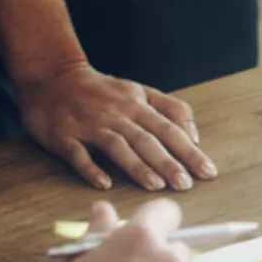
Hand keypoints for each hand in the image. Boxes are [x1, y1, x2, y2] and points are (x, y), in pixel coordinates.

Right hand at [14, 62, 216, 191]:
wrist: (53, 76)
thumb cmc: (103, 91)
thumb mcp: (140, 91)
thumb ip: (170, 109)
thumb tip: (194, 137)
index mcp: (138, 105)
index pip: (170, 129)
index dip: (190, 151)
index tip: (208, 172)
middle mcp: (117, 114)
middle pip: (147, 139)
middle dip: (168, 162)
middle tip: (185, 184)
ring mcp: (90, 124)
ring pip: (117, 146)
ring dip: (137, 166)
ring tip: (155, 185)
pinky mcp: (65, 135)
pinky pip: (78, 154)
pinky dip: (90, 168)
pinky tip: (104, 184)